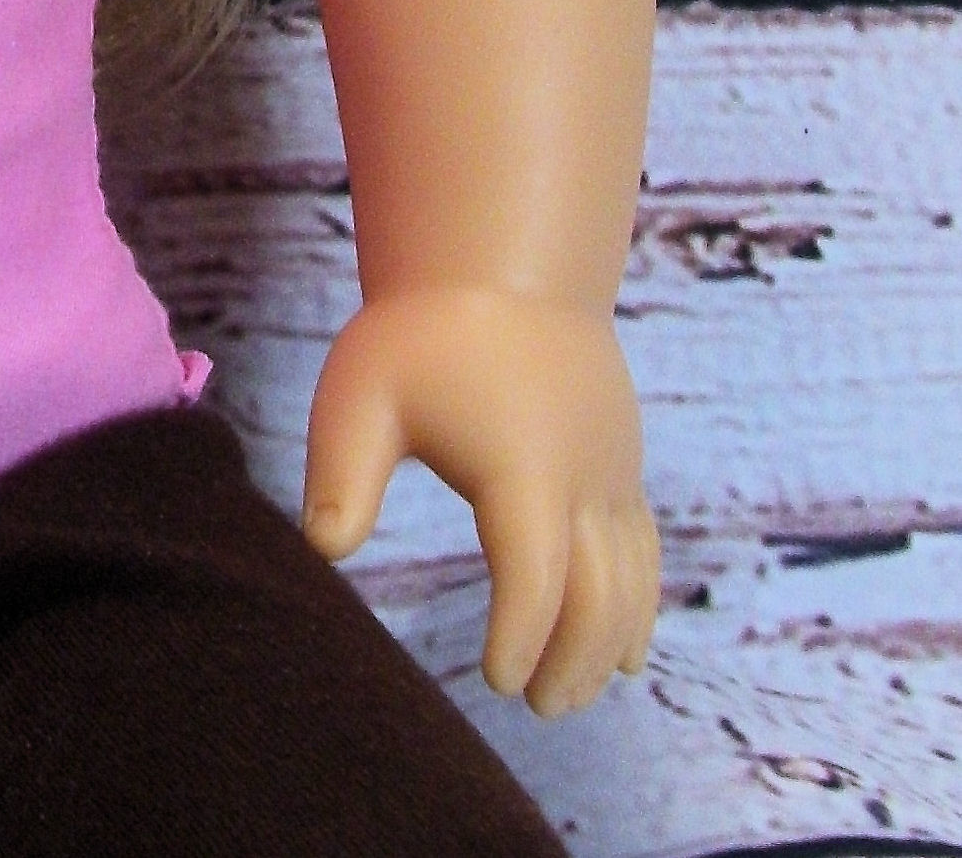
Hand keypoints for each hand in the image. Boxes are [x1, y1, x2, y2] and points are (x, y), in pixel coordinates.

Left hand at [300, 284, 660, 713]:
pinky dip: (639, 608)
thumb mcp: (362, 394)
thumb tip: (322, 548)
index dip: (522, 635)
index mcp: (522, 464)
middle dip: (571, 660)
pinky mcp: (623, 467)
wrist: (504, 263)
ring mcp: (613, 472)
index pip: (535, 575)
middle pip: (598, 595)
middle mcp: (583, 475)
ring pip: (633, 582)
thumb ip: (344, 473)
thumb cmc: (420, 335)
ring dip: (608, 646)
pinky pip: (645, 552)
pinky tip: (622, 653)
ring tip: (567, 695)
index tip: (495, 680)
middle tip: (534, 706)